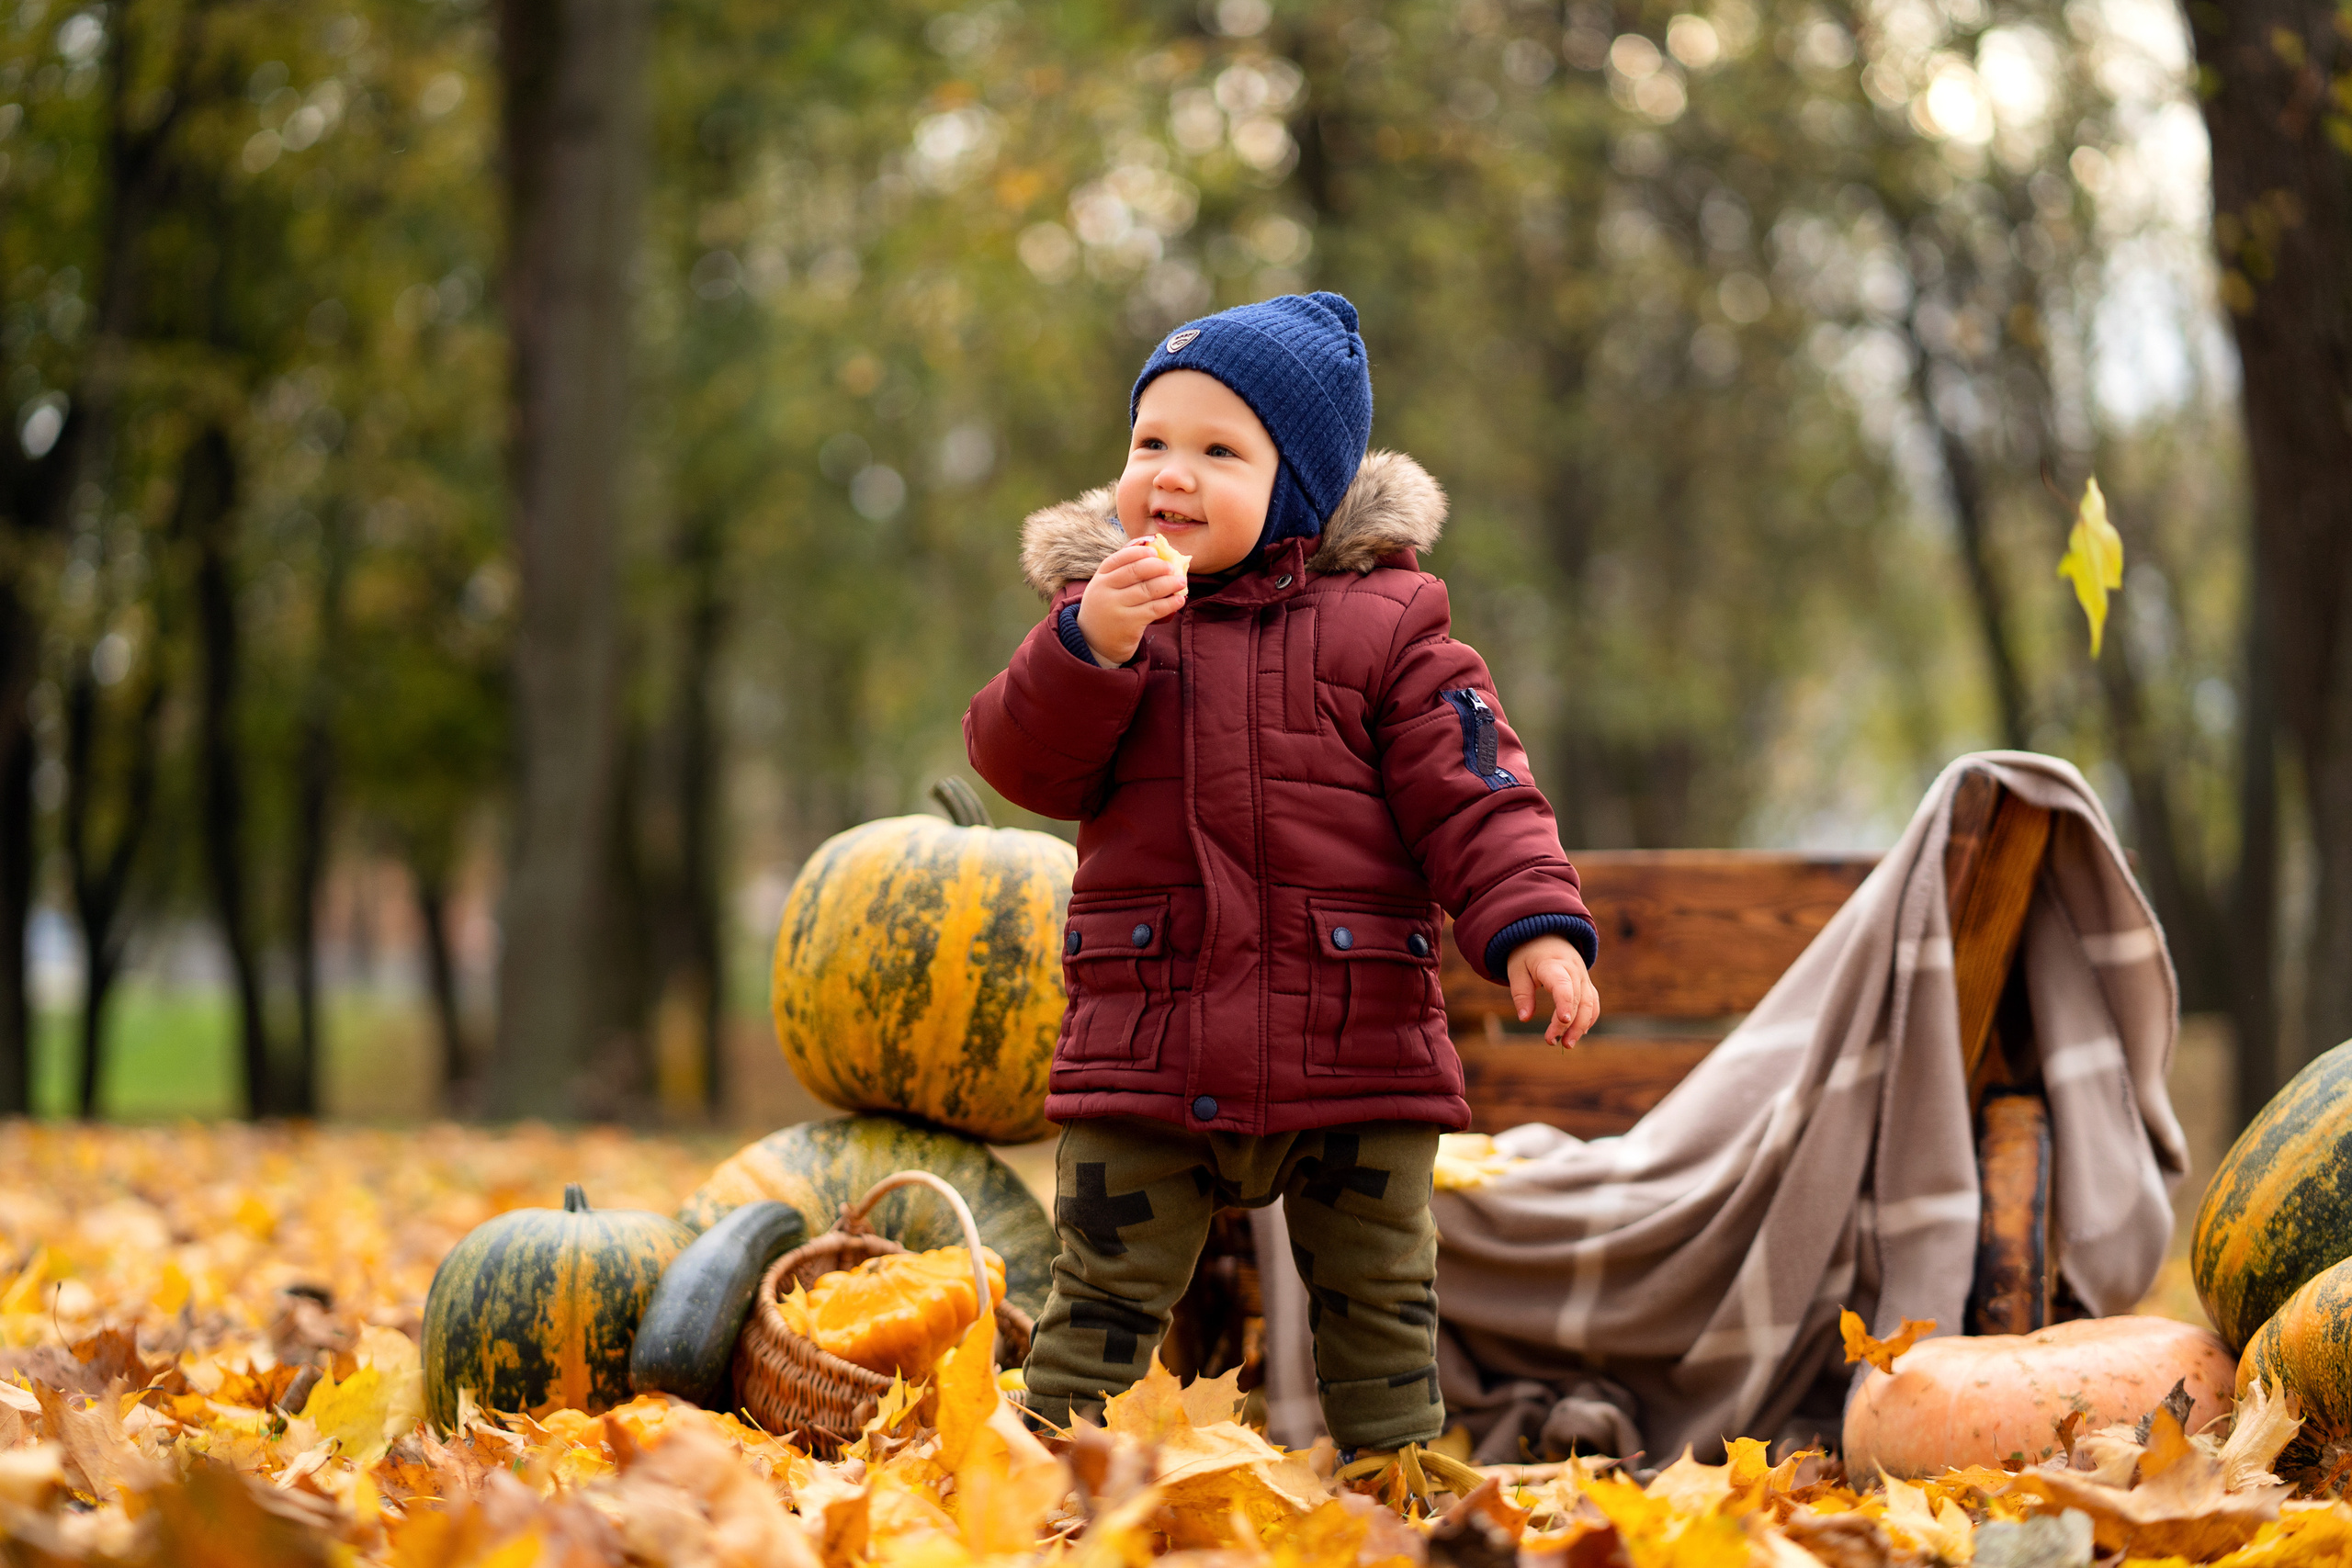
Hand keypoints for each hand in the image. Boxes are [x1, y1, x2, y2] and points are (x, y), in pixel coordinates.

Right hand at [1075, 540, 1185, 664]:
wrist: (1094, 643)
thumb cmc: (1107, 610)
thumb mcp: (1105, 590)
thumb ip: (1122, 574)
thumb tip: (1155, 556)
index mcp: (1099, 578)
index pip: (1119, 559)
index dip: (1138, 553)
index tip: (1154, 552)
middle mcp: (1105, 591)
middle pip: (1135, 572)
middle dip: (1157, 567)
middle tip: (1172, 567)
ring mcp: (1116, 608)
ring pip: (1147, 590)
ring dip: (1169, 584)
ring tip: (1181, 582)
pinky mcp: (1128, 624)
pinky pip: (1154, 609)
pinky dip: (1169, 603)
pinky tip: (1179, 600)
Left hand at [1507, 935, 1598, 1046]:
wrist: (1547, 935)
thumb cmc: (1528, 955)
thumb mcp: (1516, 970)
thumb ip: (1521, 993)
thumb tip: (1524, 1018)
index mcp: (1553, 964)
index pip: (1563, 985)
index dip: (1564, 1003)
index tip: (1562, 1021)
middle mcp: (1574, 971)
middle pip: (1578, 1000)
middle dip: (1568, 1024)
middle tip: (1552, 1042)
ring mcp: (1583, 977)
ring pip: (1590, 1004)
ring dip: (1581, 1026)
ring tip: (1567, 1045)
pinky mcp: (1587, 984)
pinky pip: (1594, 1004)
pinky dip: (1588, 1020)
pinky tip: (1577, 1034)